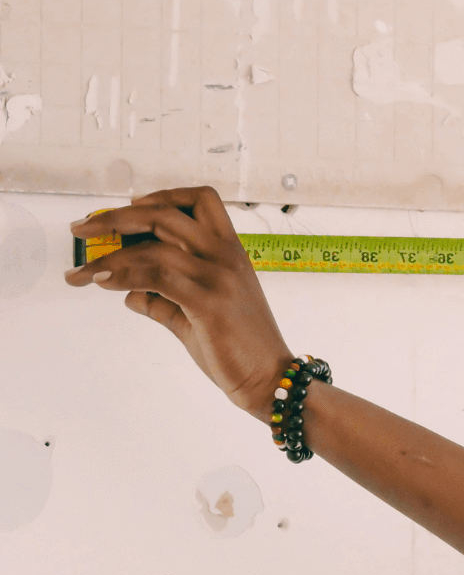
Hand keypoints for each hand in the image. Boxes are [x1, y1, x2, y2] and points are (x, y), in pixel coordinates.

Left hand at [66, 187, 292, 420]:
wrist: (270, 378)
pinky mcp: (208, 302)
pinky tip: (103, 282)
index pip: (199, 200)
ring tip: (82, 272)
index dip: (161, 196)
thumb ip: (163, 300)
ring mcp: (219, 277)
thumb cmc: (240, 348)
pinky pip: (155, 278)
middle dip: (115, 217)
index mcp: (230, 252)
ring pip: (152, 248)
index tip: (130, 207)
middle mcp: (226, 257)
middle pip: (165, 214)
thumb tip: (129, 293)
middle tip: (83, 228)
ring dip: (108, 256)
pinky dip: (122, 276)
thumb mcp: (197, 315)